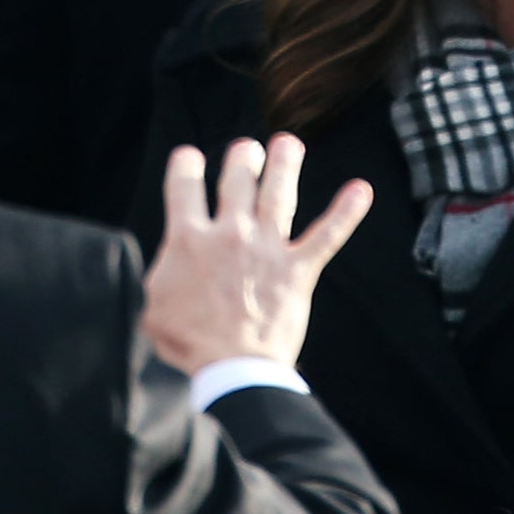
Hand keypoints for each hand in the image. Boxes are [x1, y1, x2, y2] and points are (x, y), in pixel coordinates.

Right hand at [142, 136, 371, 375]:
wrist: (233, 369)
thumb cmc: (191, 343)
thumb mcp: (153, 306)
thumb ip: (157, 275)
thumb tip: (163, 266)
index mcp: (190, 238)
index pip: (184, 184)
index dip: (186, 164)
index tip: (189, 158)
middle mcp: (231, 233)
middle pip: (238, 178)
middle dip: (243, 157)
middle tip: (248, 151)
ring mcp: (268, 248)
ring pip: (279, 193)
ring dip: (285, 163)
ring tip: (288, 144)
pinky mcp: (298, 268)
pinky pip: (327, 234)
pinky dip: (346, 212)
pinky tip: (361, 191)